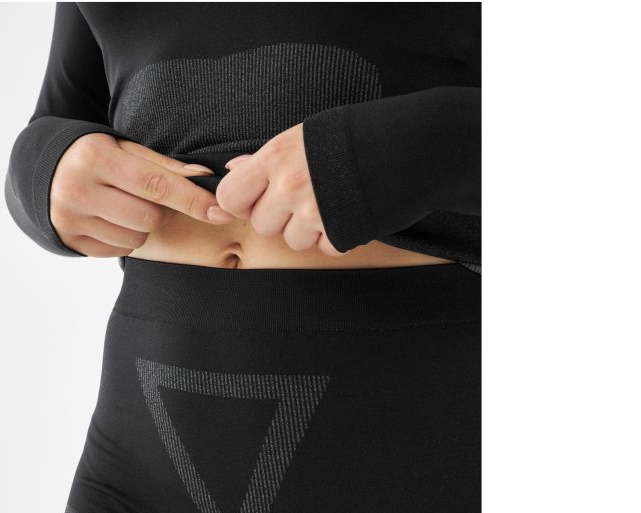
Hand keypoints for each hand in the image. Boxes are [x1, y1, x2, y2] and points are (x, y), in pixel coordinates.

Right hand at [50, 134, 229, 257]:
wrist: (42, 172)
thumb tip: (204, 177)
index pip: (156, 184)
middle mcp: (78, 188)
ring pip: (135, 238)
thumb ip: (164, 165)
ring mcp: (70, 217)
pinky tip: (109, 219)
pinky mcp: (69, 239)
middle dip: (158, 211)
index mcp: (95, 157)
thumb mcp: (124, 149)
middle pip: (148, 216)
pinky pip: (118, 251)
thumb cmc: (95, 157)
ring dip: (141, 227)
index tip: (220, 211)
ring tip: (123, 207)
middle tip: (142, 196)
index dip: (192, 199)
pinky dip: (123, 238)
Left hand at [213, 123, 345, 256]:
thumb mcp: (304, 135)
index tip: (258, 198)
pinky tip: (347, 213)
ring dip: (307, 230)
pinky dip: (335, 237)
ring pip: (291, 241)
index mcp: (276, 157)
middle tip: (305, 197)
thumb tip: (234, 169)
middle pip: (261, 224)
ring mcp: (314, 212)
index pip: (231, 196)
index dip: (242, 202)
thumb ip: (268, 158)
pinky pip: (323, 249)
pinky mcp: (339, 233)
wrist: (410, 144)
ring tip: (330, 203)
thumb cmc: (356, 135)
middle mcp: (289, 186)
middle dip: (279, 217)